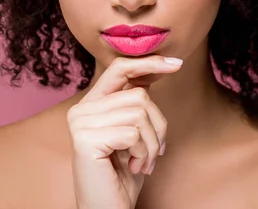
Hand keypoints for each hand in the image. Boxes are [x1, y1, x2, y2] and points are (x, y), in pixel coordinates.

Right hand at [67, 55, 182, 208]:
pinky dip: (143, 152)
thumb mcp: (136, 131)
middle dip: (157, 124)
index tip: (177, 64)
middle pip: (139, 94)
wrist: (109, 208)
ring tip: (143, 161)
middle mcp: (81, 109)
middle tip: (153, 151)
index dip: (149, 63)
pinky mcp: (84, 138)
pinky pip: (133, 133)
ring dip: (151, 142)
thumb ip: (137, 101)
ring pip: (139, 112)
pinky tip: (133, 167)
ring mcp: (80, 122)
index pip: (120, 68)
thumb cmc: (125, 173)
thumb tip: (159, 68)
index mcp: (92, 103)